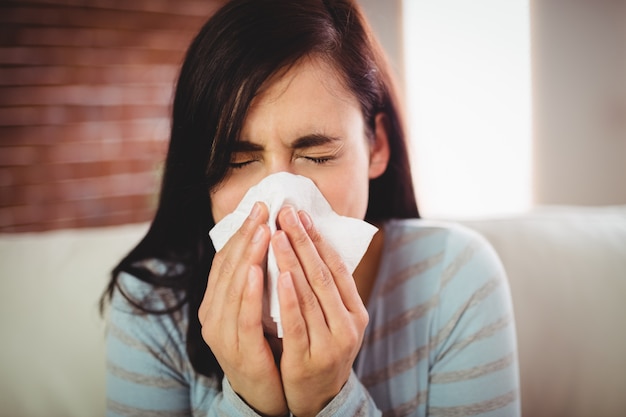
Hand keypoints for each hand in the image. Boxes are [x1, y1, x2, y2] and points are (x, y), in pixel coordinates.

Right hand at [198, 202, 287, 416]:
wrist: (262, 394)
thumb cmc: (263, 345)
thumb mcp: (255, 309)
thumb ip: (256, 281)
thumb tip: (268, 240)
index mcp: (215, 303)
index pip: (226, 260)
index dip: (241, 232)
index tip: (259, 207)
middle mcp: (212, 316)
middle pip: (228, 268)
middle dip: (246, 236)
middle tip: (263, 209)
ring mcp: (222, 334)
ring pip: (234, 288)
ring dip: (248, 257)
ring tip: (262, 230)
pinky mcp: (239, 351)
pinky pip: (243, 317)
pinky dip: (249, 293)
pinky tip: (258, 270)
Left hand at [272, 206, 368, 416]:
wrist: (320, 398)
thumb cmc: (322, 349)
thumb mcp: (333, 320)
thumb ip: (326, 291)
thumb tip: (310, 247)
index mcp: (355, 310)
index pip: (337, 267)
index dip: (318, 239)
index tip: (301, 213)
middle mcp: (349, 324)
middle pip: (323, 274)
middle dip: (303, 241)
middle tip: (285, 213)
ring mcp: (332, 342)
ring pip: (311, 294)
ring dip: (293, 261)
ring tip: (277, 234)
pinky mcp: (310, 358)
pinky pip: (298, 323)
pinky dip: (289, 298)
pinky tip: (280, 275)